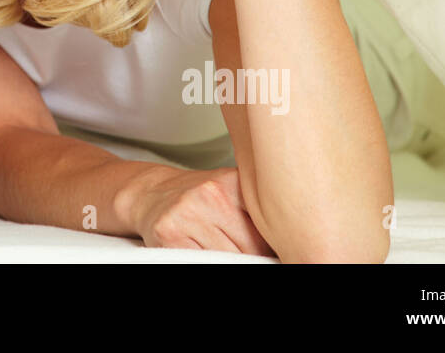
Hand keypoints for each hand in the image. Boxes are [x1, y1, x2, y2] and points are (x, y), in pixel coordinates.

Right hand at [115, 164, 274, 254]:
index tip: (281, 251)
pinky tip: (205, 250)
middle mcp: (209, 196)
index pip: (267, 229)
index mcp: (230, 182)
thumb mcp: (232, 192)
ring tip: (224, 245)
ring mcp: (186, 216)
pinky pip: (203, 261)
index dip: (274, 248)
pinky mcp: (169, 236)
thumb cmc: (200, 199)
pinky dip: (208, 260)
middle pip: (250, 249)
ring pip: (228, 258)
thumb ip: (257, 212)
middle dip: (253, 256)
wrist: (152, 193)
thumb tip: (292, 245)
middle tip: (247, 249)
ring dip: (231, 260)